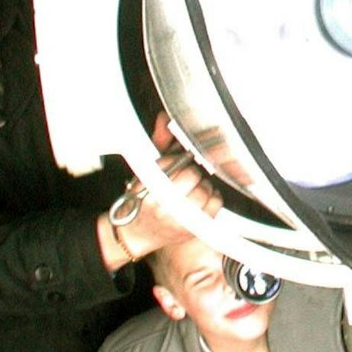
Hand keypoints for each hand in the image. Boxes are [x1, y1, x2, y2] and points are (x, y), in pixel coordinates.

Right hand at [98, 116, 223, 269]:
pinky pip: (214, 205)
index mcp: (150, 187)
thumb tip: (164, 118)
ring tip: (192, 189)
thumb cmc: (142, 200)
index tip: (179, 162)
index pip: (175, 162)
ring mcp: (179, 219)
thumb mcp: (145, 170)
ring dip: (202, 185)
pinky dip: (212, 199)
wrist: (137, 233)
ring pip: (205, 189)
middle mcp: (164, 204)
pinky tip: (201, 199)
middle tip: (185, 177)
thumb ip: (158, 143)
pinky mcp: (192, 229)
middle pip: (192, 175)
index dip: (178, 160)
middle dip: (191, 173)